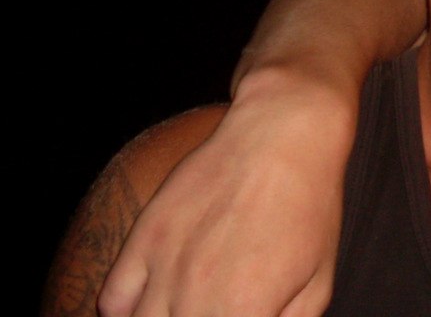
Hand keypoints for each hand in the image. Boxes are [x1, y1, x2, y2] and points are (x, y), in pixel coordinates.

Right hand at [98, 68, 354, 316]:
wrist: (282, 133)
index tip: (244, 316)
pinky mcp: (144, 237)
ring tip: (188, 307)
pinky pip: (111, 301)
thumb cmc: (309, 206)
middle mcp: (195, 296)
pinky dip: (126, 310)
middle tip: (220, 308)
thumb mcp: (318, 281)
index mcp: (243, 311)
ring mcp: (164, 266)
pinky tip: (154, 302)